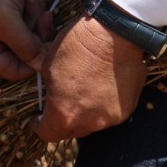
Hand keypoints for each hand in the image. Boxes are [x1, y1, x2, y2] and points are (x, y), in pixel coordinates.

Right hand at [0, 0, 51, 81]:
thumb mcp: (5, 18)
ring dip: (35, 12)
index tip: (49, 44)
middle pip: (28, 52)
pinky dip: (34, 3)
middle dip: (36, 29)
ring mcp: (2, 28)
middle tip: (41, 13)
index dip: (35, 60)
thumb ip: (25, 45)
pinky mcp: (13, 13)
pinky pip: (33, 17)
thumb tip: (44, 67)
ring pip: (34, 33)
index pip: (15, 71)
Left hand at [32, 14, 146, 141]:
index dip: (40, 125)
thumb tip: (51, 93)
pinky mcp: (128, 107)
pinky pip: (111, 111)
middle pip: (71, 130)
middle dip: (64, 118)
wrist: (116, 32)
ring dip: (86, 111)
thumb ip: (48, 89)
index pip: (47, 134)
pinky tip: (104, 83)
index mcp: (64, 115)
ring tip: (85, 88)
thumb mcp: (48, 65)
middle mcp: (89, 123)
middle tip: (62, 100)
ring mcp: (111, 117)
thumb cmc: (79, 46)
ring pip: (93, 122)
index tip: (38, 118)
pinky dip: (105, 102)